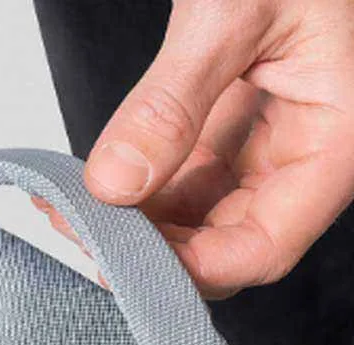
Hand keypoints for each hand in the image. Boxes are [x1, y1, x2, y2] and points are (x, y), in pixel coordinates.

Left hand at [36, 0, 353, 299]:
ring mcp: (264, 150)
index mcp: (333, 141)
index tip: (116, 261)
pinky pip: (180, 187)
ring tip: (66, 208)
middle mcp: (301, 158)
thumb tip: (116, 184)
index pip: (262, 248)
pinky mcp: (229, 135)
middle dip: (149, 252)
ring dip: (131, 227)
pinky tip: (86, 187)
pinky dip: (133, 192)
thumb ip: (173, 100)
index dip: (190, 270)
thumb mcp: (234, 8)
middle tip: (77, 233)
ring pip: (194, 224)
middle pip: (223, 246)